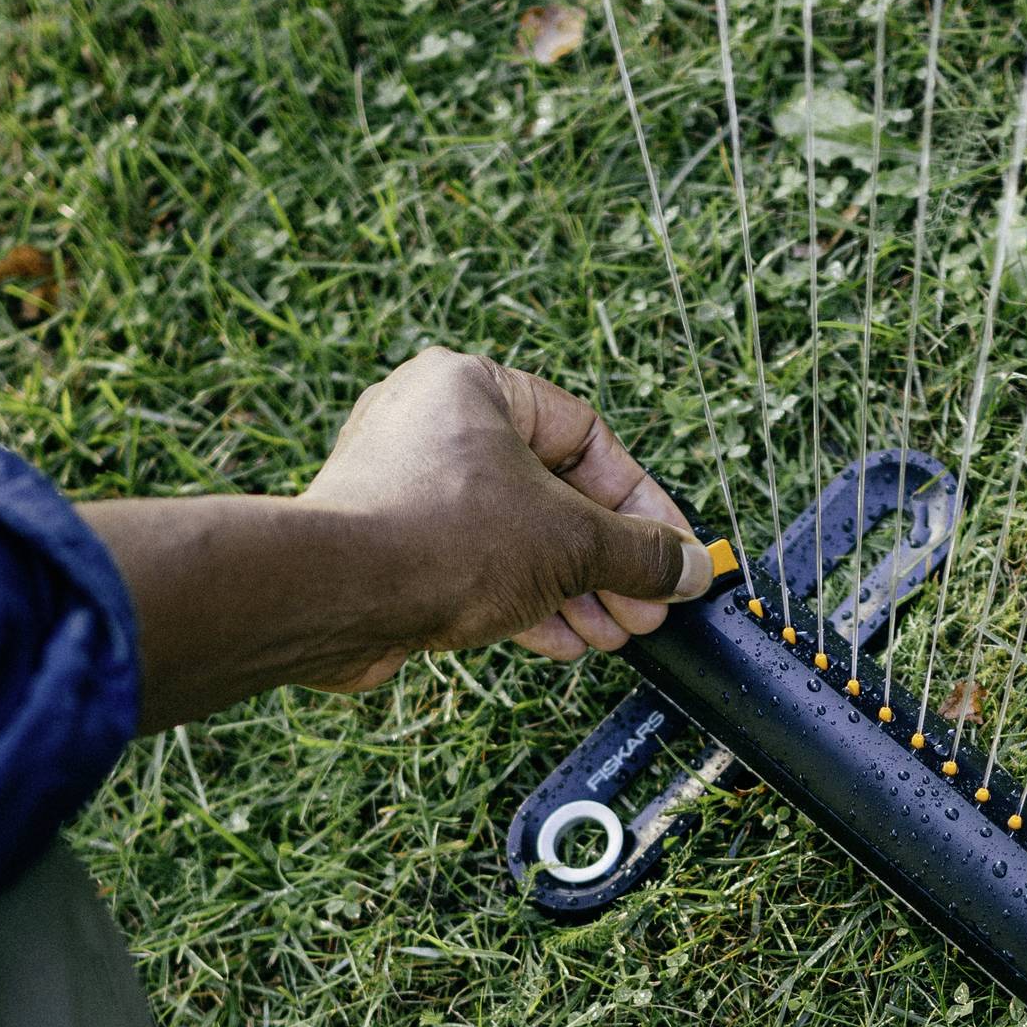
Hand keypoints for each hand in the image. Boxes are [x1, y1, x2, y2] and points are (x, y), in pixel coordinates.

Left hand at [298, 346, 714, 674]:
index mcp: (474, 385)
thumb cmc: (444, 538)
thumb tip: (694, 569)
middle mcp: (433, 423)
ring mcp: (404, 483)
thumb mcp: (571, 543)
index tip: (673, 553)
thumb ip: (641, 554)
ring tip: (612, 634)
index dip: (640, 502)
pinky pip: (471, 560)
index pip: (586, 436)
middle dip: (606, 559)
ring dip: (569, 588)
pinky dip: (519, 597)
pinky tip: (559, 641)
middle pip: (551, 491)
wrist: (332, 594)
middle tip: (646, 607)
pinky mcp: (386, 540)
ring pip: (512, 533)